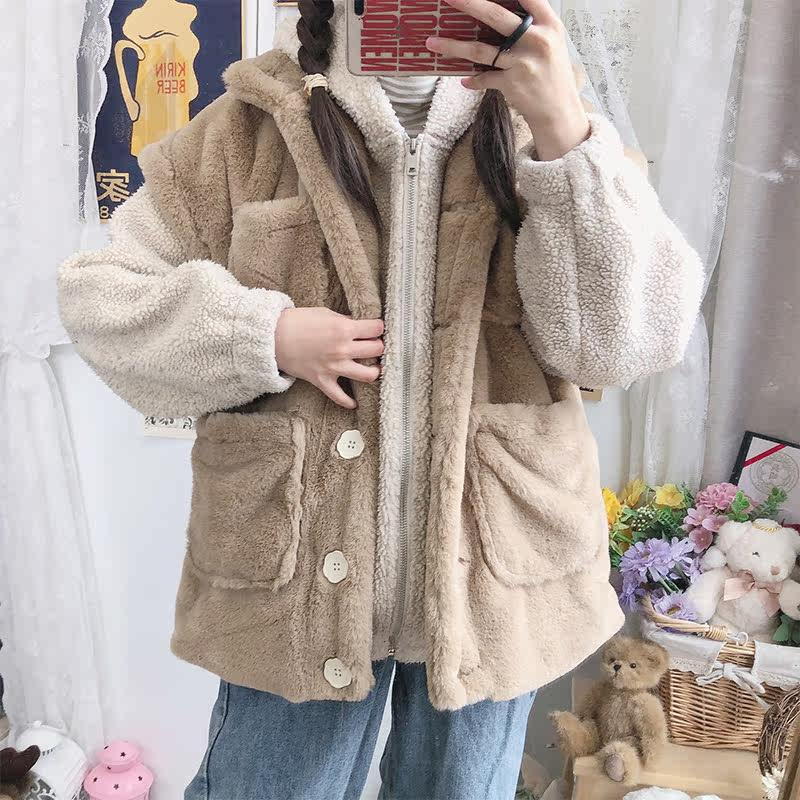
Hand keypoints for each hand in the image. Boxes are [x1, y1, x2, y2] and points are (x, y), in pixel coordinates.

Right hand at [275, 307, 383, 408]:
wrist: (272, 337)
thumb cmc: (297, 322)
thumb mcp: (325, 314)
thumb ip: (345, 321)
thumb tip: (360, 327)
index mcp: (344, 329)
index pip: (376, 328)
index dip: (378, 327)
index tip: (376, 328)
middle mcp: (342, 349)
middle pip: (377, 350)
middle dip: (378, 346)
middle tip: (373, 345)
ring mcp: (334, 367)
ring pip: (368, 375)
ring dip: (373, 371)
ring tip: (371, 368)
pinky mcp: (322, 380)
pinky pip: (340, 397)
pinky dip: (348, 402)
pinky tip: (354, 402)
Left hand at [425, 0, 589, 160]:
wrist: (558, 111)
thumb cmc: (552, 74)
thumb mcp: (551, 43)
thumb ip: (533, 25)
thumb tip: (498, 13)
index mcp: (549, 24)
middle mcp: (536, 39)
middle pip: (495, 15)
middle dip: (469, 3)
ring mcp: (522, 62)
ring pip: (479, 49)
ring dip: (452, 46)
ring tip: (432, 42)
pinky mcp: (511, 83)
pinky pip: (483, 77)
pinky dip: (473, 79)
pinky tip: (465, 80)